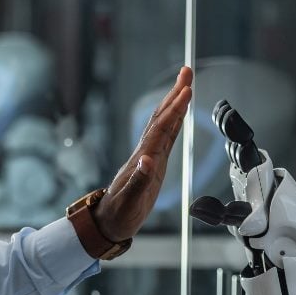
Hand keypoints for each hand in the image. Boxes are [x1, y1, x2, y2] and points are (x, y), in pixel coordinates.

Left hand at [92, 66, 192, 242]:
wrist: (108, 223)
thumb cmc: (119, 214)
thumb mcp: (130, 202)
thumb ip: (139, 181)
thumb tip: (148, 161)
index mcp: (143, 159)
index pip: (161, 129)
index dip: (174, 110)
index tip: (186, 90)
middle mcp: (146, 152)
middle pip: (162, 117)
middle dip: (175, 94)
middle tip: (187, 71)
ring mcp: (149, 156)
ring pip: (164, 123)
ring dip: (175, 102)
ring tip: (186, 84)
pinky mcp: (153, 163)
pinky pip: (166, 136)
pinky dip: (175, 121)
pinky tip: (179, 114)